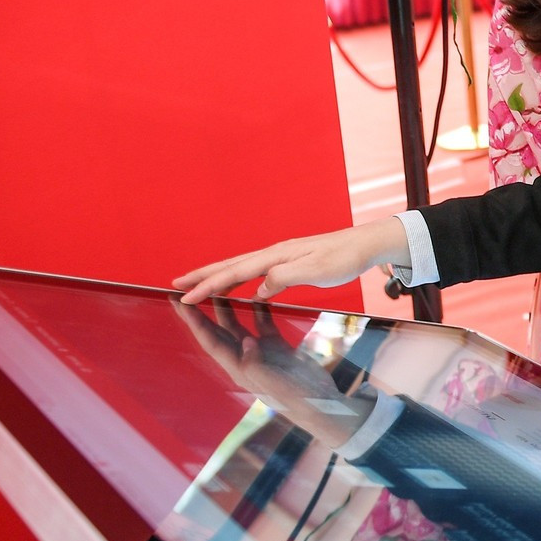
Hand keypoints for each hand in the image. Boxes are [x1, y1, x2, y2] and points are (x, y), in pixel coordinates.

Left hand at [172, 298, 373, 449]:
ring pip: (237, 325)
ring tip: (216, 288)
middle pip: (217, 331)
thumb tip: (247, 341)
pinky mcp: (277, 346)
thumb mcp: (273, 384)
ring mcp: (261, 351)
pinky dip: (259, 309)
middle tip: (185, 293)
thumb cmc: (297, 400)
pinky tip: (257, 296)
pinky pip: (263, 324)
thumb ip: (256, 364)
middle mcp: (245, 357)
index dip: (195, 323)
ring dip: (226, 308)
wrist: (321, 404)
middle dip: (199, 313)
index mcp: (239, 368)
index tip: (181, 304)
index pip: (211, 341)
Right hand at [174, 218, 409, 303]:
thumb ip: (285, 278)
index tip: (186, 296)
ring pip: (240, 268)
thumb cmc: (344, 257)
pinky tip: (239, 288)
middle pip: (230, 266)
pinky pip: (255, 273)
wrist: (365, 244)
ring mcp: (281, 258)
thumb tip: (259, 288)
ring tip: (197, 285)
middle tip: (175, 284)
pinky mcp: (289, 263)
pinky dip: (239, 280)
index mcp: (276, 257)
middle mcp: (274, 254)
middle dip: (202, 276)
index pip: (234, 273)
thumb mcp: (317, 271)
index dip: (208, 286)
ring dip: (217, 277)